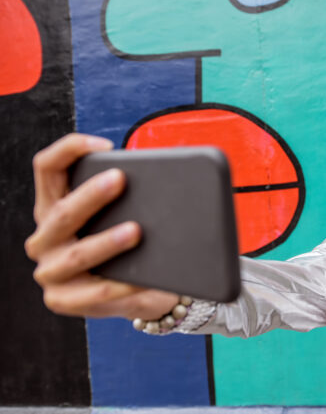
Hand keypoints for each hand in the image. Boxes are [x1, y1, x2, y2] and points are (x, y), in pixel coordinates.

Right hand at [25, 133, 177, 319]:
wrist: (134, 292)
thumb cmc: (126, 246)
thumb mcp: (122, 215)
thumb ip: (127, 196)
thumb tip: (161, 177)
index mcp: (52, 207)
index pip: (47, 167)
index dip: (69, 149)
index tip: (102, 144)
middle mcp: (44, 237)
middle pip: (61, 212)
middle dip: (91, 195)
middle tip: (120, 179)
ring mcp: (50, 271)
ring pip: (77, 254)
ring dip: (107, 242)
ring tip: (136, 231)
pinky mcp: (63, 300)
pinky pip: (95, 292)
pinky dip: (122, 285)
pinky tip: (142, 279)